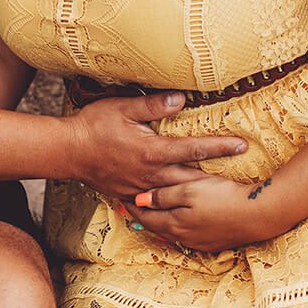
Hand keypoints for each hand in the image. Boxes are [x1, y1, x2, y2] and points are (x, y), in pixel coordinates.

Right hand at [65, 93, 247, 197]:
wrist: (66, 151)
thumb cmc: (93, 126)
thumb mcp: (122, 107)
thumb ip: (153, 105)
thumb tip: (182, 99)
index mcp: (153, 151)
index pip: (194, 148)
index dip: (220, 146)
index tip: (242, 145)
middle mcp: (151, 173)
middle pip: (192, 179)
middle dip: (217, 179)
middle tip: (241, 180)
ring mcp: (140, 188)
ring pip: (176, 195)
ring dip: (198, 194)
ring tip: (218, 194)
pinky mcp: (129, 195)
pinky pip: (155, 205)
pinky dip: (171, 206)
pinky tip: (181, 208)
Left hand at [125, 175, 296, 251]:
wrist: (259, 214)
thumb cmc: (223, 197)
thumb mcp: (189, 190)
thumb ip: (162, 196)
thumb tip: (139, 200)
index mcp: (174, 224)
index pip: (145, 217)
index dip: (132, 207)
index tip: (123, 196)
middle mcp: (183, 238)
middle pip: (156, 227)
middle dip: (144, 215)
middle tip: (133, 204)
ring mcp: (200, 242)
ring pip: (172, 232)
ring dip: (161, 222)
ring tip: (154, 212)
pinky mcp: (214, 243)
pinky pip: (188, 235)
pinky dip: (178, 226)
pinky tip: (181, 221)